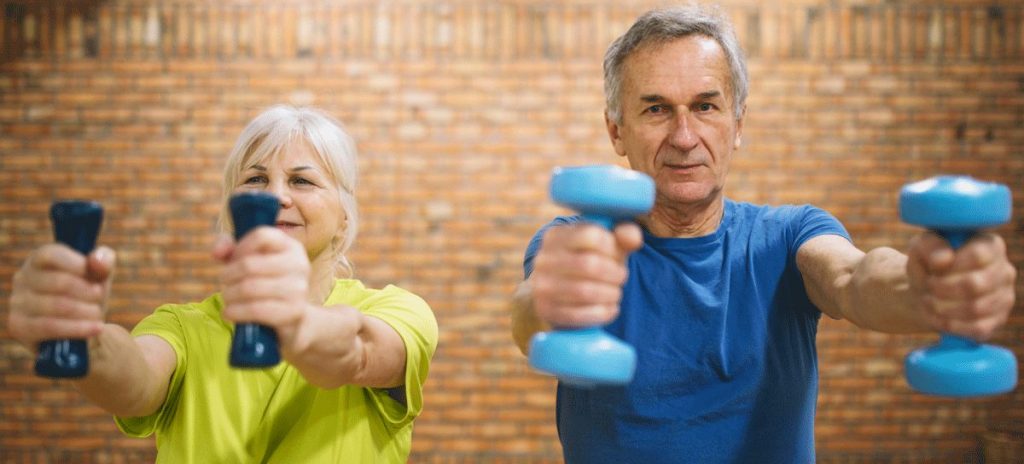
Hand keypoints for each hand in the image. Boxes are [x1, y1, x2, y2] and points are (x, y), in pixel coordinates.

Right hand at [8, 244, 114, 348]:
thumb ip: (103, 262)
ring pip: (58, 305)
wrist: (77, 330)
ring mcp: (18, 303)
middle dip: (88, 291)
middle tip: (100, 296)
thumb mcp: (98, 276)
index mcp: (38, 260)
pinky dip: (79, 328)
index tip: (96, 276)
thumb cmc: (86, 295)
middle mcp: (23, 278)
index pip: (50, 255)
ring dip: (86, 311)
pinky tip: (96, 328)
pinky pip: (51, 327)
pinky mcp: (19, 327)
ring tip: (98, 314)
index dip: (76, 265)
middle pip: (59, 282)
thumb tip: (97, 260)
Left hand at [215, 228, 310, 345]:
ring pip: (249, 288)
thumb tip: (217, 253)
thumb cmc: (268, 283)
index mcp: (291, 246)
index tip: (233, 259)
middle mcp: (300, 264)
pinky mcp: (294, 312)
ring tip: (227, 298)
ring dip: (229, 295)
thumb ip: (230, 249)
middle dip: (228, 275)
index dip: (240, 247)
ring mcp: (299, 289)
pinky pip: (255, 309)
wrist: (294, 318)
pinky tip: (229, 313)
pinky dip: (235, 312)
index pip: (262, 236)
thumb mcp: (251, 261)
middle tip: (225, 283)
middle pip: (249, 264)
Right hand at [529, 222, 642, 327]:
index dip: (612, 247)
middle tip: (622, 277)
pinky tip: (612, 309)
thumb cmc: (588, 260)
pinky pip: (579, 315)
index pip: (591, 236)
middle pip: (590, 265)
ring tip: (616, 293)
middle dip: (615, 273)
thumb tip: (633, 238)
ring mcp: (541, 286)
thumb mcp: (605, 244)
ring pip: (585, 292)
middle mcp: (542, 259)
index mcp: (555, 235)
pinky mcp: (546, 310)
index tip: (618, 255)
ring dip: (610, 294)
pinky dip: (602, 313)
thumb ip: (624, 234)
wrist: (555, 290)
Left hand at [906, 231, 1016, 339]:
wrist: (926, 293)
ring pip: (975, 308)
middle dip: (942, 289)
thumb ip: (929, 247)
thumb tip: (944, 260)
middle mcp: (1004, 271)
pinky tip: (938, 317)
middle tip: (927, 287)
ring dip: (942, 307)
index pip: (978, 256)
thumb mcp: (920, 249)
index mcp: (990, 246)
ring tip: (928, 301)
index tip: (933, 269)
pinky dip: (951, 325)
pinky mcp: (997, 321)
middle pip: (975, 285)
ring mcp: (1004, 298)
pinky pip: (977, 328)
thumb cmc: (927, 266)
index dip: (950, 266)